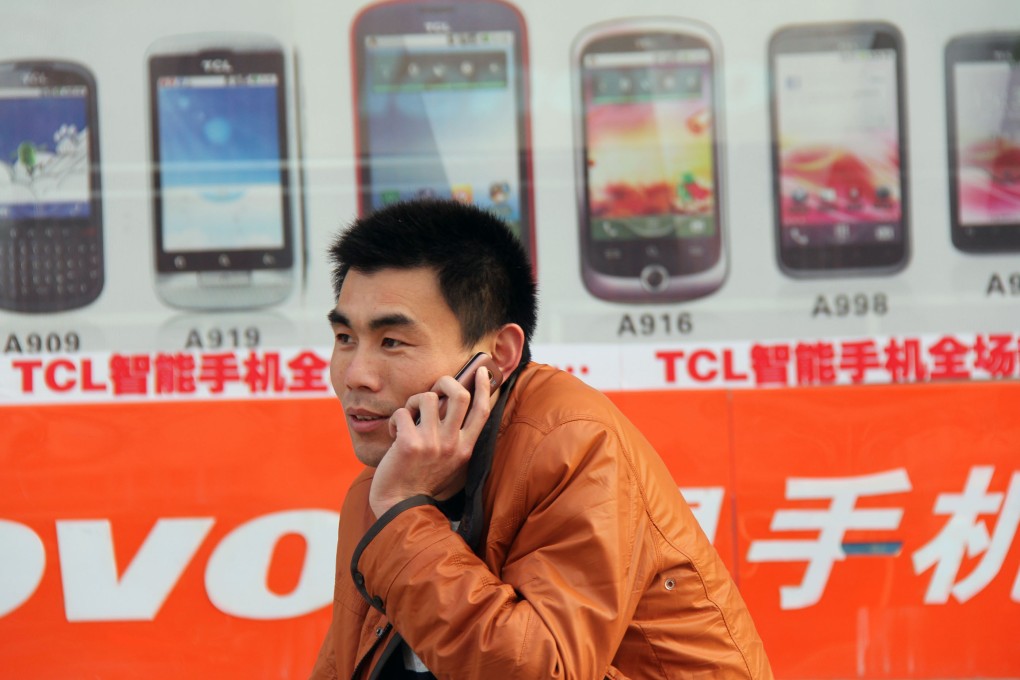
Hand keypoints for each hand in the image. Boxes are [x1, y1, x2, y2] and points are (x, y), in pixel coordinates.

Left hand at [369, 367, 492, 516]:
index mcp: (465, 448)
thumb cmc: (423, 482)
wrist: (401, 507)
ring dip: (414, 402)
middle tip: (435, 387)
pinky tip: (395, 434)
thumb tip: (454, 406)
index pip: (481, 410)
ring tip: (408, 418)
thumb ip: (457, 440)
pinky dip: (395, 420)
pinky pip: (402, 413)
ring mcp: (432, 444)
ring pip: (428, 398)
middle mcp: (453, 444)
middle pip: (459, 394)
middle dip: (445, 381)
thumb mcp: (451, 464)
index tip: (481, 371)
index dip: (484, 387)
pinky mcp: (409, 444)